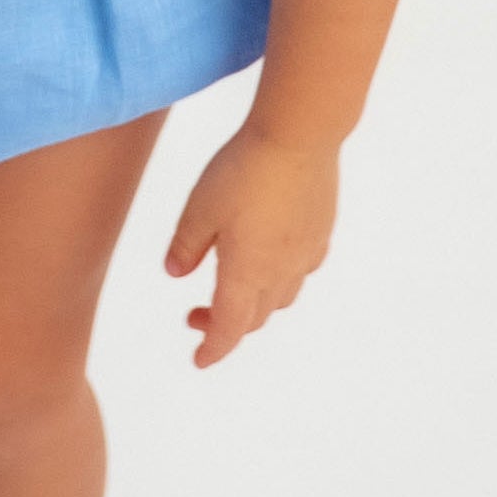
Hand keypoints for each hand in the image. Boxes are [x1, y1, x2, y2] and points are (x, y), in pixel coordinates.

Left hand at [162, 127, 338, 368]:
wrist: (300, 137)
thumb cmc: (243, 171)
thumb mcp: (199, 208)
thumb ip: (186, 246)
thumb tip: (176, 274)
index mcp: (246, 273)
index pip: (229, 328)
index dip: (212, 348)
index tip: (198, 359)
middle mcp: (280, 272)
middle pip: (254, 317)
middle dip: (225, 326)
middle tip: (194, 315)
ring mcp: (305, 254)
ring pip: (280, 297)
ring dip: (254, 305)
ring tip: (230, 288)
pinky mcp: (320, 232)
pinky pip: (300, 271)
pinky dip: (280, 278)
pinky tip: (270, 259)